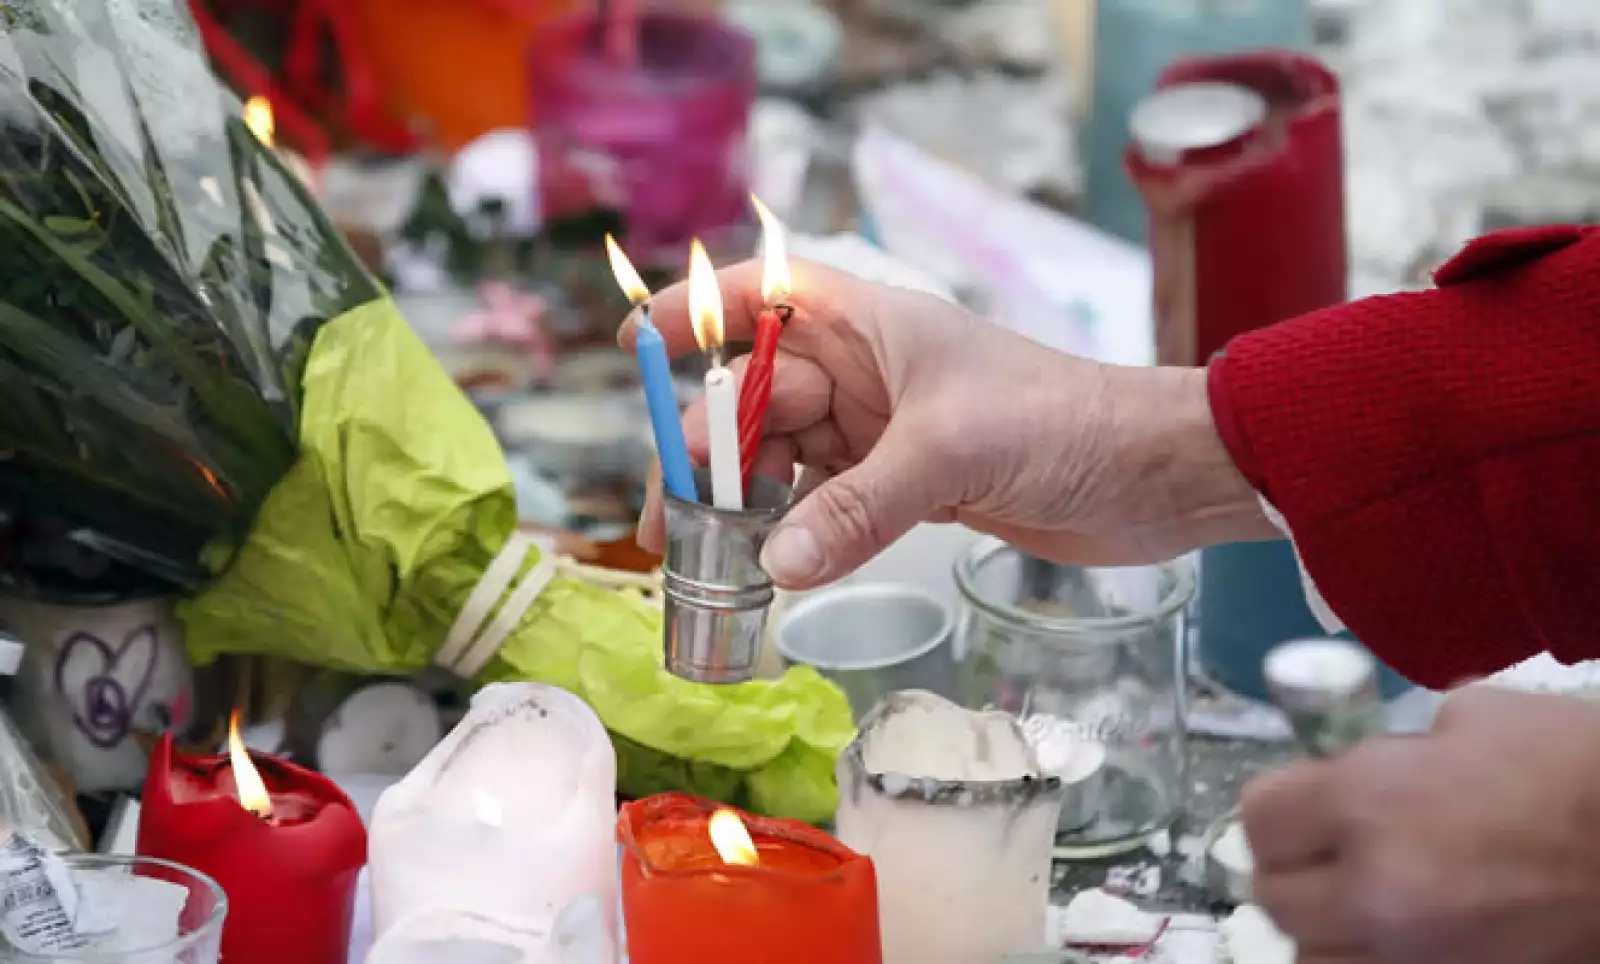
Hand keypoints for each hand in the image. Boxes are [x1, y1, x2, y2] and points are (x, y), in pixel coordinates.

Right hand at [622, 259, 1273, 588]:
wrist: (1154, 475)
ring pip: (785, 459)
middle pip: (756, 398)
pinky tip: (771, 569)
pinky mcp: (907, 486)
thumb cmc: (1063, 422)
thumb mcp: (951, 452)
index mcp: (872, 324)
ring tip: (704, 560)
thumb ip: (859, 507)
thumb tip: (777, 567)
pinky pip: (826, 504)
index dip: (697, 310)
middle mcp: (868, 371)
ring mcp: (885, 431)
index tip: (633, 341)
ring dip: (745, 504)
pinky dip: (796, 534)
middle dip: (706, 453)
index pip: (764, 295)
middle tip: (666, 525)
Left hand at [1243, 687, 1599, 963]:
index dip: (1281, 807)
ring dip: (1329, 928)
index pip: (1259, 818)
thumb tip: (1359, 764)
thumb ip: (1397, 747)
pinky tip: (1407, 932)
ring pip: (1315, 957)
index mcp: (1369, 804)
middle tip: (1331, 851)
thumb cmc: (1578, 770)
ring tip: (1368, 900)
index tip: (1305, 800)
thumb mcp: (1476, 719)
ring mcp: (1414, 957)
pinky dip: (1374, 957)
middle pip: (1275, 898)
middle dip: (1297, 870)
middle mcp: (1374, 891)